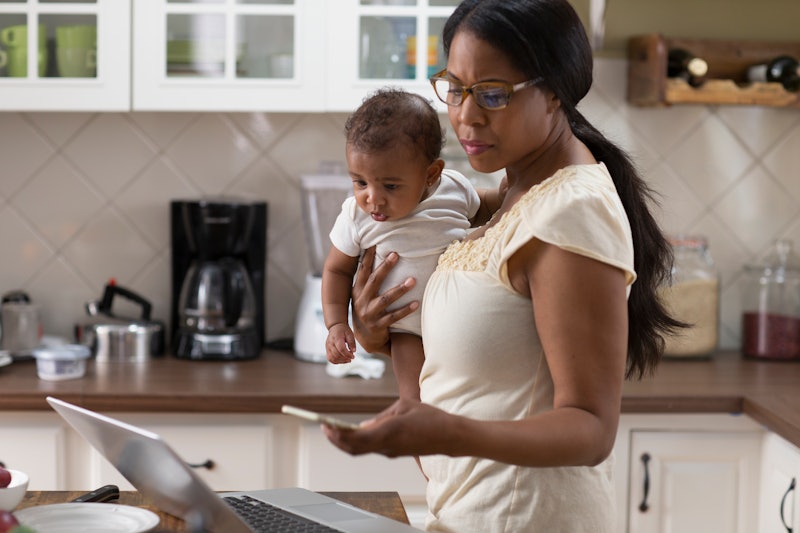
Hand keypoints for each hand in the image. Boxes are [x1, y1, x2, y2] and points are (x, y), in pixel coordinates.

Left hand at [322, 398, 453, 457]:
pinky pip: (371, 449)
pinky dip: (357, 442)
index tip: (325, 425)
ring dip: (345, 442)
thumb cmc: (430, 417)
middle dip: (336, 439)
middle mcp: (387, 446)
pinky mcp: (395, 453)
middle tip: (324, 427)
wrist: (450, 436)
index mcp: (389, 431)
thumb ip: (382, 418)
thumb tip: (362, 428)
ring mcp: (391, 452)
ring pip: (361, 450)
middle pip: (354, 449)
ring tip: (333, 429)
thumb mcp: (404, 407)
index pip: (355, 438)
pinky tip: (352, 433)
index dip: (337, 434)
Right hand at [326, 323, 354, 363]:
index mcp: (336, 338)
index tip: (353, 356)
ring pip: (332, 358)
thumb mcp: (350, 334)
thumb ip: (352, 342)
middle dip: (345, 358)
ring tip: (348, 360)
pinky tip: (342, 360)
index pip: (341, 349)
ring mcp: (327, 347)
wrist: (335, 326)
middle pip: (337, 354)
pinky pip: (330, 358)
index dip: (347, 354)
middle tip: (352, 357)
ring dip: (341, 361)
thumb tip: (353, 351)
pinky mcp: (327, 349)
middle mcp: (330, 343)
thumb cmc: (343, 330)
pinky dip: (336, 361)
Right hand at [351, 247, 417, 353]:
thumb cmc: (366, 308)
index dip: (367, 256)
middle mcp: (361, 301)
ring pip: (386, 299)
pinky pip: (394, 317)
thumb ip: (367, 279)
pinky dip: (405, 310)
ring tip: (413, 280)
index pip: (362, 270)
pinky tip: (416, 303)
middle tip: (396, 254)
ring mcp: (369, 314)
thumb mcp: (361, 294)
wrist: (365, 337)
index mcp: (357, 290)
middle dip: (385, 267)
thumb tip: (378, 254)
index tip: (374, 243)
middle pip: (374, 281)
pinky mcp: (378, 326)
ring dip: (400, 289)